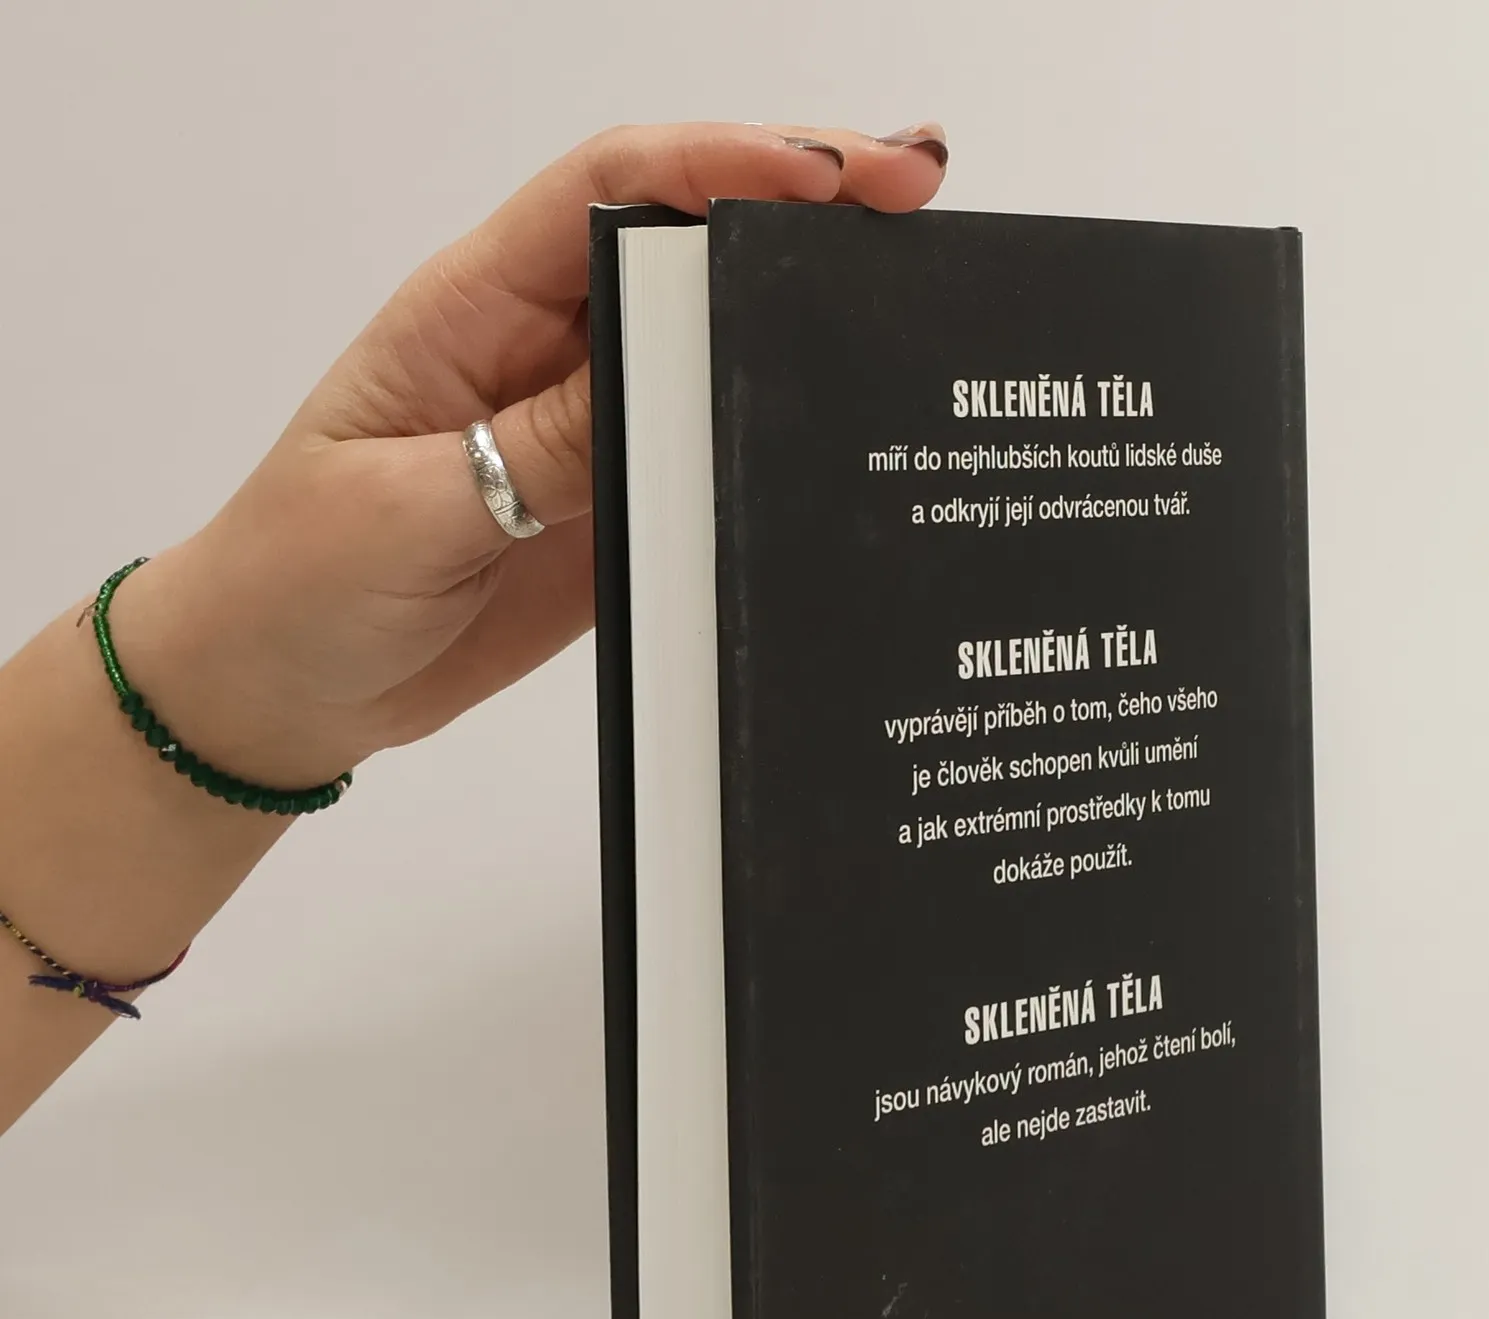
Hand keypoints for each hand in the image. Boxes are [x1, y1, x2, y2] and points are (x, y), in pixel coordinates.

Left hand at [114, 121, 949, 787]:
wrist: (277, 692)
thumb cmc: (300, 581)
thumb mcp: (409, 508)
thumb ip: (540, 447)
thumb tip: (666, 381)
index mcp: (475, 310)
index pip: (613, 191)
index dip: (730, 164)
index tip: (837, 176)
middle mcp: (543, 353)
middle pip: (686, 247)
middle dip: (802, 209)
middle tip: (917, 201)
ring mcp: (585, 434)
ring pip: (710, 352)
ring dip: (801, 322)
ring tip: (910, 298)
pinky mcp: (612, 513)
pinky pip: (705, 463)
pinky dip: (772, 443)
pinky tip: (840, 437)